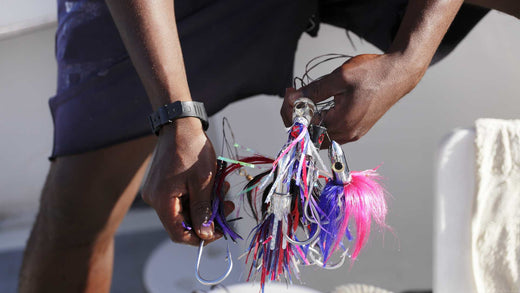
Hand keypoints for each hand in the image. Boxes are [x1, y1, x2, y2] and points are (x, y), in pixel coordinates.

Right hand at [142, 117, 233, 245]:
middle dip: (206, 217)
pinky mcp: (161, 184)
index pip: (178, 234)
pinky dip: (197, 196)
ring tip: (222, 191)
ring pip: (183, 210)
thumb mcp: (203, 182)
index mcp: (162, 200)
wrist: (179, 125)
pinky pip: (180, 199)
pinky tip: (211, 186)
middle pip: (181, 222)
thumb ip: (203, 210)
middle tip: (226, 206)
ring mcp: (157, 192)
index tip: (219, 230)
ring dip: (204, 205)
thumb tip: (206, 235)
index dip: (200, 237)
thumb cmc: (192, 149)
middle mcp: (155, 199)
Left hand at [281, 54, 422, 145]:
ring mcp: (353, 133)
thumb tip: (293, 99)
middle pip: (311, 134)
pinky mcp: (356, 128)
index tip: (289, 95)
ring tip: (303, 97)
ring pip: (320, 133)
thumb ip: (314, 90)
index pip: (306, 128)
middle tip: (293, 94)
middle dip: (297, 116)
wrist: (399, 74)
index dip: (292, 113)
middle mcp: (347, 134)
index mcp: (342, 124)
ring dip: (308, 117)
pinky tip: (318, 103)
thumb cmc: (373, 74)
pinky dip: (320, 118)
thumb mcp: (339, 77)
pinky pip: (332, 129)